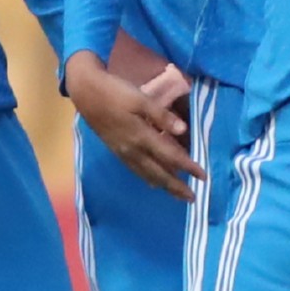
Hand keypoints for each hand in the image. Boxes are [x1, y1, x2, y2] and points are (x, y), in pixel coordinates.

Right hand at [65, 51, 204, 201]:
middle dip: (176, 186)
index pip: (171, 156)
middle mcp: (133, 150)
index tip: (203, 176)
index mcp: (142, 136)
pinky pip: (136, 170)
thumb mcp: (140, 99)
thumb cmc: (115, 92)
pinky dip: (148, 178)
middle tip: (192, 198)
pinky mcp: (116, 150)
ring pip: (147, 174)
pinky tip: (152, 181)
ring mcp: (123, 152)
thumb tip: (183, 130)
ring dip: (163, 185)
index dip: (188, 166)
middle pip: (159, 173)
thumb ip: (161, 115)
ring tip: (177, 194)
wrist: (86, 94)